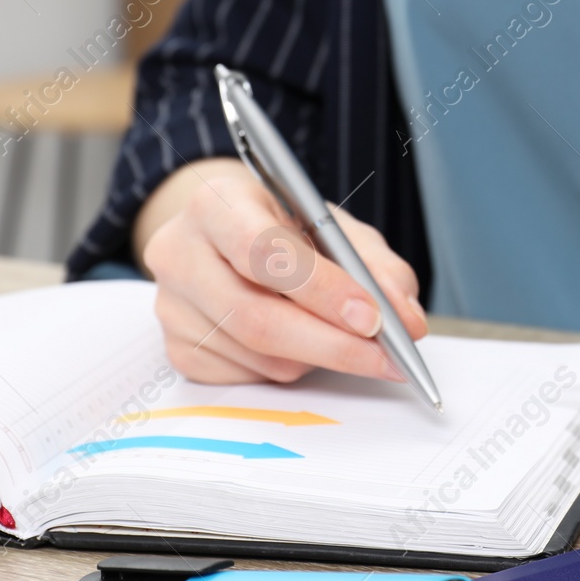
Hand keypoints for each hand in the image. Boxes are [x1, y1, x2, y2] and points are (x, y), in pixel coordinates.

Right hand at [138, 157, 427, 384]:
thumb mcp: (331, 224)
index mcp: (215, 203)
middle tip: (386, 357)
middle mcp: (179, 252)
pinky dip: (289, 368)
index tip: (374, 318)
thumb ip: (375, 266)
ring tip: (347, 341)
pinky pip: (245, 377)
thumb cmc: (279, 224)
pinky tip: (303, 345)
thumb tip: (407, 321)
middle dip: (333, 343)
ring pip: (257, 354)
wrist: (222, 233)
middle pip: (255, 316)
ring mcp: (172, 306)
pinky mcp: (177, 348)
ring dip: (316, 358)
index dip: (322, 290)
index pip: (264, 251)